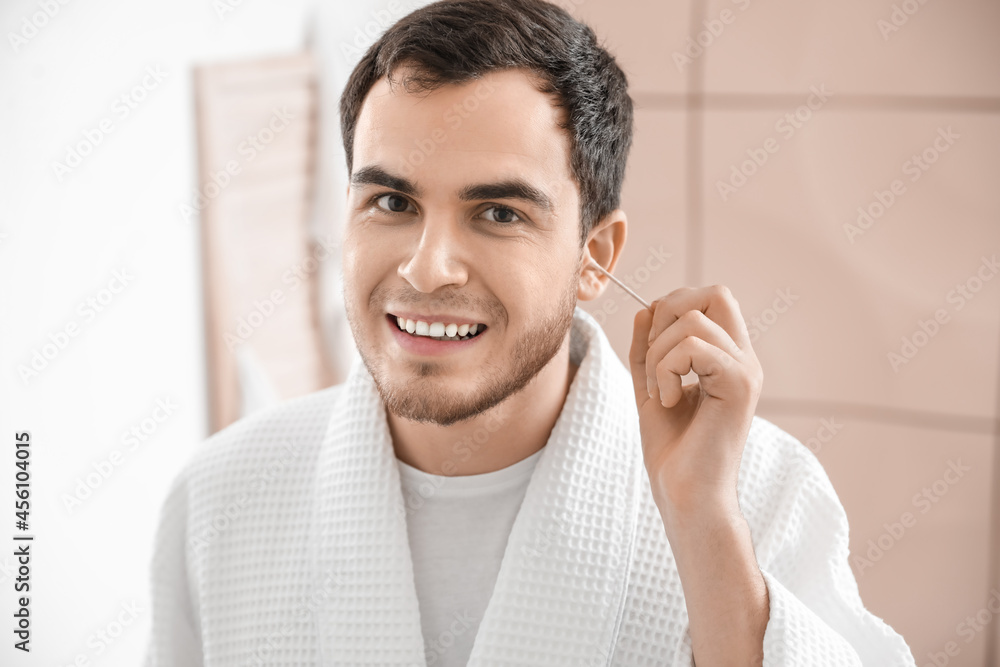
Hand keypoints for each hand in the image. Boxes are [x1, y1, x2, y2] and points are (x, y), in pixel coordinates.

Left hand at [628, 285, 762, 524]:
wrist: (685, 495)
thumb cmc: (672, 450)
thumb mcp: (650, 386)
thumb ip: (647, 349)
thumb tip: (644, 309)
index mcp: (727, 356)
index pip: (711, 297)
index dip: (673, 307)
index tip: (652, 349)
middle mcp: (743, 358)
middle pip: (716, 293)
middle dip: (669, 314)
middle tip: (655, 361)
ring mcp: (745, 370)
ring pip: (694, 321)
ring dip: (659, 354)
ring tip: (660, 392)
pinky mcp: (739, 386)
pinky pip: (694, 347)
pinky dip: (666, 371)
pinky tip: (668, 402)